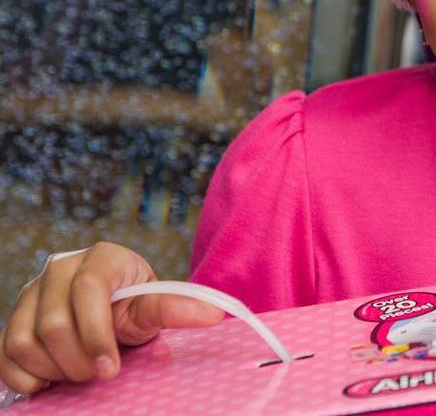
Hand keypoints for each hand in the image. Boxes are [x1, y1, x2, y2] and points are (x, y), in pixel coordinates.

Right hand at [0, 242, 222, 394]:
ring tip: (81, 372)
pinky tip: (52, 379)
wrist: (112, 311)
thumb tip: (214, 314)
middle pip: (53, 323)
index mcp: (100, 258)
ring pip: (24, 341)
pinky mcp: (14, 319)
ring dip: (54, 369)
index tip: (112, 368)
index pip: (88, 291)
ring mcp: (31, 293)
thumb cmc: (134, 305)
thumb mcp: (155, 305)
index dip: (97, 335)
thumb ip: (177, 307)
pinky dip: (26, 377)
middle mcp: (60, 268)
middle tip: (100, 373)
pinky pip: (4, 355)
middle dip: (78, 360)